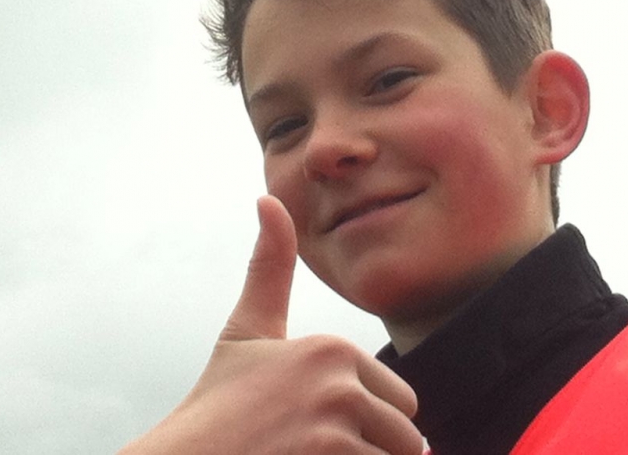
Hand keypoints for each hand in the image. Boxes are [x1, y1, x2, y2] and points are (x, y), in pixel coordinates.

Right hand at [117, 195, 422, 454]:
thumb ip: (269, 266)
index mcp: (332, 349)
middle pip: (408, 436)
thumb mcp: (248, 330)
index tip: (317, 424)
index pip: (401, 400)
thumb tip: (268, 199)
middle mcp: (340, 384)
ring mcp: (335, 430)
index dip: (368, 421)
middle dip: (377, 450)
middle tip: (322, 450)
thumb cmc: (219, 401)